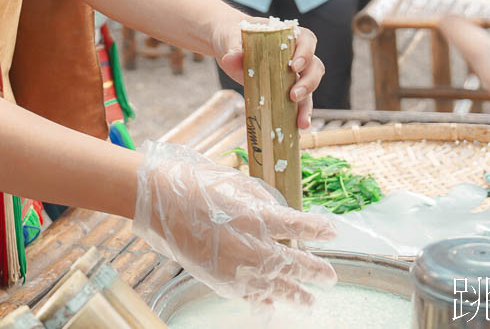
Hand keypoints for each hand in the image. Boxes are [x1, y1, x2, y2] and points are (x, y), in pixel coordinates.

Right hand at [133, 141, 336, 308]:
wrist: (157, 201)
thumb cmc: (195, 183)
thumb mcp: (235, 182)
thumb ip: (261, 200)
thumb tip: (278, 213)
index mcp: (257, 216)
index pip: (299, 225)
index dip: (318, 229)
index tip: (332, 232)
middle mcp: (252, 246)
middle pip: (294, 262)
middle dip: (315, 270)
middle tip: (330, 277)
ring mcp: (236, 267)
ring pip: (276, 286)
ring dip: (296, 294)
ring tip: (310, 301)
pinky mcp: (220, 279)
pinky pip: (248, 295)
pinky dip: (263, 301)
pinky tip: (272, 306)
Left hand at [216, 19, 323, 128]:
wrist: (226, 44)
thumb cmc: (232, 35)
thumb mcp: (230, 39)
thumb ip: (233, 49)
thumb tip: (231, 58)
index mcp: (286, 35)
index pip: (306, 40)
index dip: (305, 53)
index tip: (293, 66)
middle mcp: (294, 54)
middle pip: (314, 66)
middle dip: (309, 82)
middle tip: (294, 95)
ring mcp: (290, 73)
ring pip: (309, 87)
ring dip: (307, 105)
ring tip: (301, 122)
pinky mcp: (282, 89)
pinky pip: (297, 102)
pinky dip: (298, 114)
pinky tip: (296, 128)